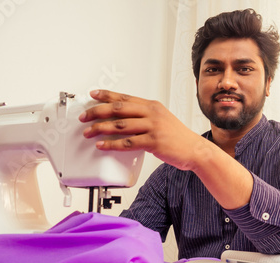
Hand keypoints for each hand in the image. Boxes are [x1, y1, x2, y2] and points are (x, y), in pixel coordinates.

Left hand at [79, 89, 211, 170]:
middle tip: (84, 117)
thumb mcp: (162, 120)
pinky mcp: (153, 142)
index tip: (93, 95)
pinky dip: (112, 144)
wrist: (195, 150)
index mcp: (152, 106)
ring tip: (88, 132)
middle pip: (118, 109)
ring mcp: (153, 127)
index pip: (125, 97)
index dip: (106, 95)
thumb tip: (123, 120)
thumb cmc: (178, 137)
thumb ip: (145, 117)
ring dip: (100, 128)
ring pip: (120, 125)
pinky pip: (127, 142)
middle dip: (97, 112)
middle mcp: (152, 113)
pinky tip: (102, 145)